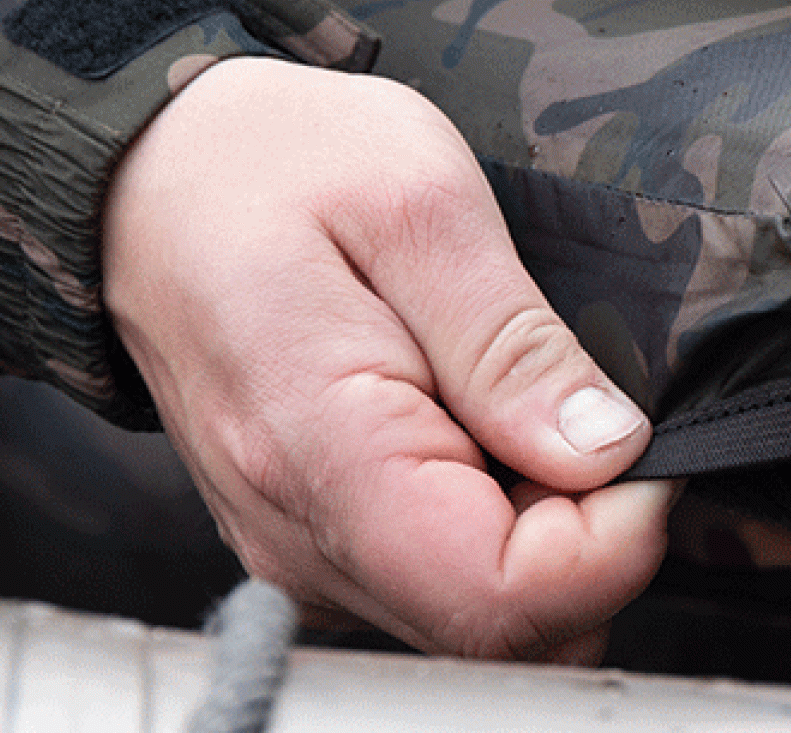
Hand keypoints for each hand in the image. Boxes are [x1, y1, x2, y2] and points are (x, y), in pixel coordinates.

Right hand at [102, 58, 671, 659]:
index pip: (504, 602)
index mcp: (326, 458)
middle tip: (581, 402)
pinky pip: (446, 578)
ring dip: (549, 526)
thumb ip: (513, 344)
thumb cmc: (275, 163)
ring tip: (520, 395)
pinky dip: (502, 520)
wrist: (153, 171)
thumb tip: (609, 452)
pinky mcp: (320, 541)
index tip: (637, 443)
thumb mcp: (420, 204)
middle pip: (507, 627)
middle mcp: (304, 541)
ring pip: (486, 616)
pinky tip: (486, 422)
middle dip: (592, 534)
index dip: (614, 539)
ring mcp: (306, 553)